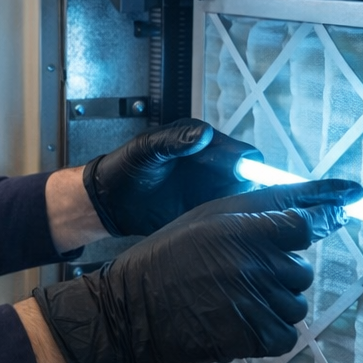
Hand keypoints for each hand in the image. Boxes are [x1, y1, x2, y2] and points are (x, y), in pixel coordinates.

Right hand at [32, 179, 361, 362]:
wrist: (130, 308)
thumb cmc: (169, 256)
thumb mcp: (207, 217)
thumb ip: (261, 210)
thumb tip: (323, 207)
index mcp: (242, 228)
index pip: (304, 226)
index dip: (299, 234)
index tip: (287, 242)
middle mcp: (253, 263)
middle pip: (302, 270)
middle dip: (279, 274)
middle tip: (243, 276)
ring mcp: (254, 302)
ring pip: (296, 305)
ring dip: (274, 306)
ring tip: (238, 301)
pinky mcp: (250, 336)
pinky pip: (286, 336)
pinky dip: (270, 334)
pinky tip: (243, 323)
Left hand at [83, 119, 261, 236]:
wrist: (109, 200)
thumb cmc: (124, 167)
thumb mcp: (146, 149)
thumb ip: (173, 140)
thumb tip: (204, 134)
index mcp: (203, 144)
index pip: (243, 153)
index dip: (250, 165)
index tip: (244, 177)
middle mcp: (213, 167)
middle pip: (250, 181)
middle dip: (253, 192)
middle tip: (241, 204)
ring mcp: (209, 191)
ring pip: (242, 201)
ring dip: (243, 209)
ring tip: (232, 217)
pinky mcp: (203, 211)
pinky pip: (225, 218)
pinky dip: (229, 223)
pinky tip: (221, 227)